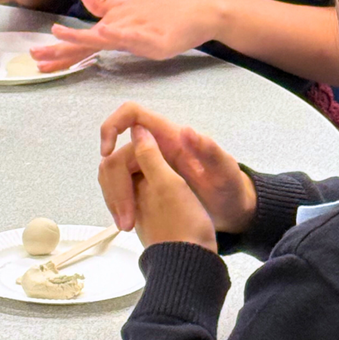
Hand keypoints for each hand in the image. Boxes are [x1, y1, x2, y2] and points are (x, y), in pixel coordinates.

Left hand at [29, 0, 221, 69]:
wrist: (200, 8)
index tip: (37, 58)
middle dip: (61, 49)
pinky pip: (136, 35)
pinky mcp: (157, 37)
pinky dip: (121, 33)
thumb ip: (105, 3)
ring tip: (60, 35)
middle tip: (36, 56)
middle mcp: (121, 25)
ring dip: (83, 36)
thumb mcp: (131, 9)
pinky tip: (106, 32)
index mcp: (114, 24)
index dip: (60, 50)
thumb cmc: (167, 11)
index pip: (82, 41)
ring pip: (106, 35)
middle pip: (87, 40)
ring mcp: (139, 30)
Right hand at [99, 103, 256, 233]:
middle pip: (117, 154)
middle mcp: (154, 149)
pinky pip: (120, 189)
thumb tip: (185, 131)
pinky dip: (117, 204)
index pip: (132, 115)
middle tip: (126, 217)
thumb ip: (209, 151)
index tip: (106, 152)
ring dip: (114, 197)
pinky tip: (128, 222)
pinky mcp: (144, 186)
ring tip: (127, 224)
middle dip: (114, 184)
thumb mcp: (224, 171)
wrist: (232, 213)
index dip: (113, 126)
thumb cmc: (229, 188)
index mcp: (169, 136)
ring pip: (114, 173)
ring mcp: (148, 168)